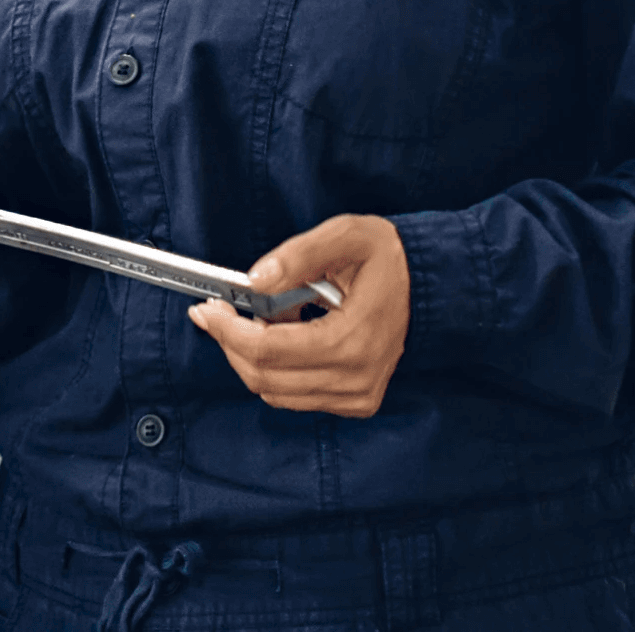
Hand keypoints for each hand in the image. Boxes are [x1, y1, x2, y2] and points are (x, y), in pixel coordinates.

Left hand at [188, 213, 410, 416]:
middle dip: (231, 344)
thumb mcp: (346, 234)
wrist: (428, 283)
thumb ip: (298, 255)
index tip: (207, 307)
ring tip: (252, 319)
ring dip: (251, 358)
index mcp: (353, 341)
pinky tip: (281, 335)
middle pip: (266, 379)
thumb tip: (254, 281)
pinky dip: (275, 370)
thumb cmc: (386, 256)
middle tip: (216, 311)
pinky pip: (296, 397)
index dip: (229, 331)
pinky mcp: (356, 401)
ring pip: (276, 394)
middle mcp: (356, 379)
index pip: (269, 352)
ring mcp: (358, 395)